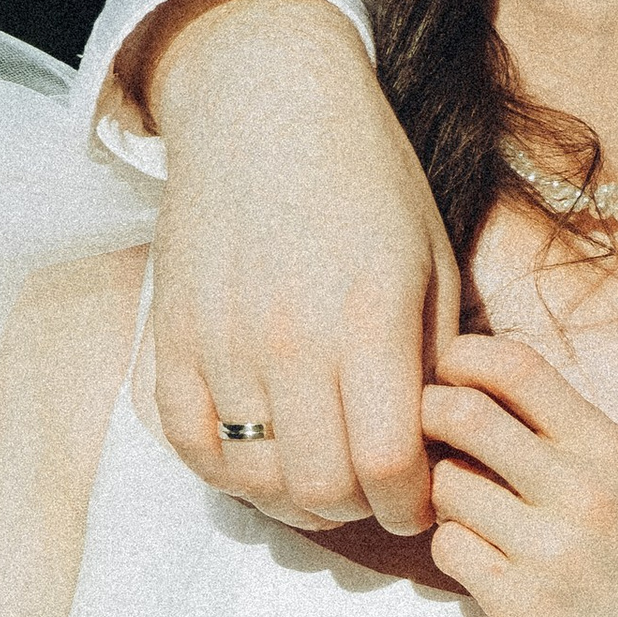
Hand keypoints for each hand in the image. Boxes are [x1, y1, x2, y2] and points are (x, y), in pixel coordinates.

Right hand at [139, 0, 459, 532]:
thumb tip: (446, 448)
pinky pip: (191, 445)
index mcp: (369, 317)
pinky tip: (263, 461)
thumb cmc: (367, 180)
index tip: (421, 500)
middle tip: (375, 495)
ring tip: (323, 480)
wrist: (264, 104)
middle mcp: (290, 337)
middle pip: (321, 488)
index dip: (411, 505)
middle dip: (360, 512)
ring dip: (296, 500)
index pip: (387, 465)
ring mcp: (222, 340)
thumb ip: (439, 359)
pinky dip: (229, 472)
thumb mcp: (431, 260)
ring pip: (256, 478)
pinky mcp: (171, 337)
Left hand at [421, 335, 617, 616]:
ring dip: (442, 497)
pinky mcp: (522, 606)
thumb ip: (582, 446)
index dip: (464, 359)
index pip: (519, 367)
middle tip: (426, 443)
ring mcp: (552, 549)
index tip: (446, 375)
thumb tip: (498, 394)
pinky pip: (449, 548)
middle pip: (462, 413)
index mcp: (615, 453)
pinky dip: (454, 552)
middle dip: (428, 420)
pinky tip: (486, 568)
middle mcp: (585, 490)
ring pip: (445, 484)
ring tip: (473, 519)